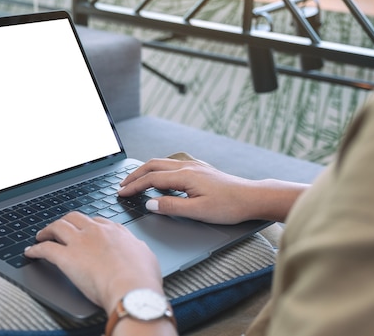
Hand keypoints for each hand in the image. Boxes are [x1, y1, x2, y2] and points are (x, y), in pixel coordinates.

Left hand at [24, 212, 163, 313]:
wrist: (132, 289)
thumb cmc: (142, 278)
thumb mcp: (146, 256)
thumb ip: (137, 249)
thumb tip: (137, 249)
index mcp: (116, 231)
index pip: (97, 221)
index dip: (87, 224)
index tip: (84, 229)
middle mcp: (96, 231)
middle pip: (75, 217)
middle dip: (65, 221)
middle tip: (60, 228)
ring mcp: (80, 242)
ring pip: (58, 227)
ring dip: (47, 230)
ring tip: (41, 235)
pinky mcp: (66, 257)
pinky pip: (45, 249)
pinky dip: (36, 249)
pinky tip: (31, 252)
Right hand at [119, 157, 305, 222]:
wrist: (252, 197)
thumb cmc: (229, 206)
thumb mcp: (198, 211)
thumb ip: (172, 207)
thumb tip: (150, 204)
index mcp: (184, 176)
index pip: (151, 179)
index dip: (133, 186)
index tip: (121, 193)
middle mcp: (187, 167)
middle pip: (153, 166)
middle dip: (135, 175)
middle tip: (122, 185)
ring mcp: (194, 166)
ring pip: (162, 163)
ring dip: (145, 171)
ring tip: (135, 180)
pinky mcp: (200, 169)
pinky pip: (171, 165)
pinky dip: (158, 170)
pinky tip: (159, 179)